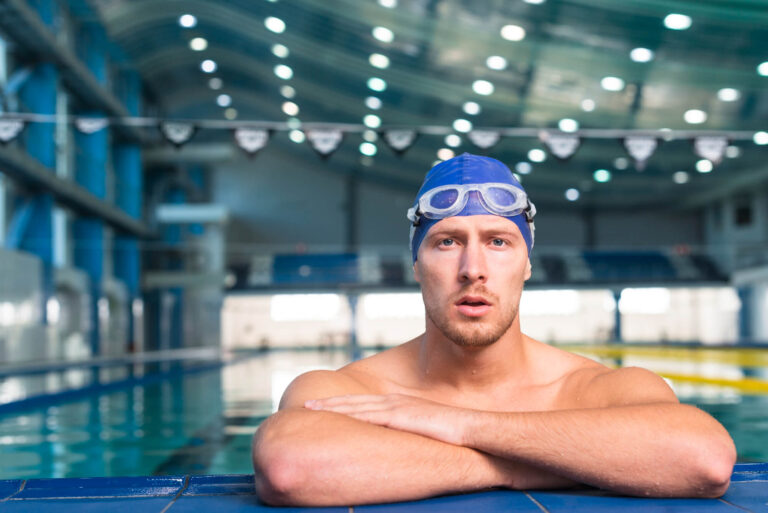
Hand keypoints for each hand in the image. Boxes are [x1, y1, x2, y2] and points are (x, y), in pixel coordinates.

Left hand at [305, 394, 469, 445]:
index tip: (322, 405)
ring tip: (310, 409)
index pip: (364, 403)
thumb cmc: (452, 434)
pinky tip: (335, 417)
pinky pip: (369, 416)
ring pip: (356, 406)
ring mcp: (396, 407)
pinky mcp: (400, 416)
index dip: (341, 403)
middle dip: (329, 402)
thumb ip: (409, 435)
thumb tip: (398, 446)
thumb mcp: (424, 432)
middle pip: (354, 400)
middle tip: (306, 404)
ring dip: (332, 407)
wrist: (470, 428)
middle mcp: (394, 402)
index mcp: (398, 405)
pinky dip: (349, 414)